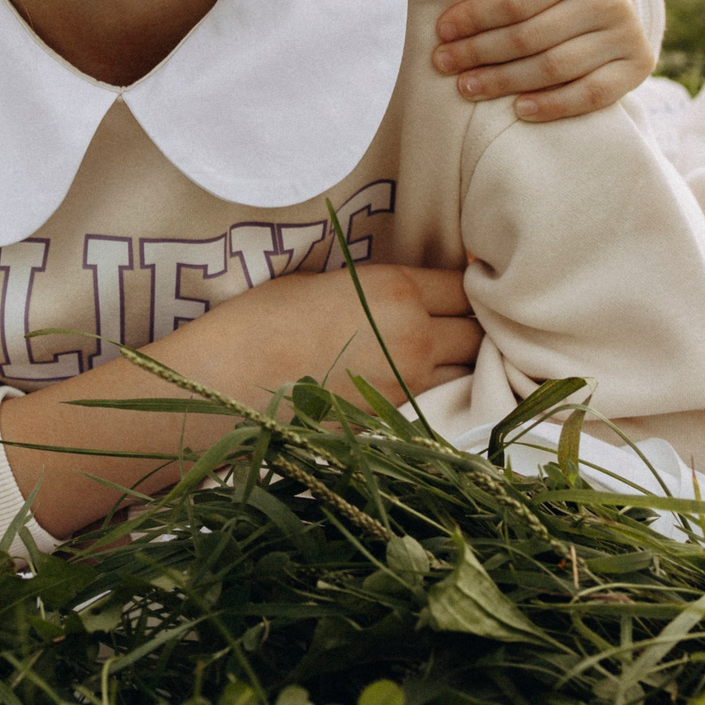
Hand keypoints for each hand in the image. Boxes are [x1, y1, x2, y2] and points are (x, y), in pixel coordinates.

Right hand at [163, 262, 479, 409]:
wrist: (228, 383)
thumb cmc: (260, 319)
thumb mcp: (322, 281)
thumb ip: (375, 287)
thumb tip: (400, 294)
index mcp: (395, 290)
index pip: (462, 285)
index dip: (466, 285)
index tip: (460, 287)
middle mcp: (414, 337)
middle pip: (476, 331)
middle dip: (473, 324)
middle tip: (460, 321)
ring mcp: (408, 386)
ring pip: (467, 371)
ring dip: (461, 362)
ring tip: (444, 354)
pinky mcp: (394, 423)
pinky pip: (438, 401)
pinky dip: (439, 392)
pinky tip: (418, 384)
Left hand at [432, 0, 654, 121]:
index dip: (475, 17)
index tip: (441, 30)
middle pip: (530, 37)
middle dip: (479, 53)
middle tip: (443, 62)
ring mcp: (627, 35)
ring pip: (553, 68)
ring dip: (503, 82)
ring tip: (466, 87)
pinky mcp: (637, 67)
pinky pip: (591, 95)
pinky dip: (553, 106)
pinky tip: (517, 109)